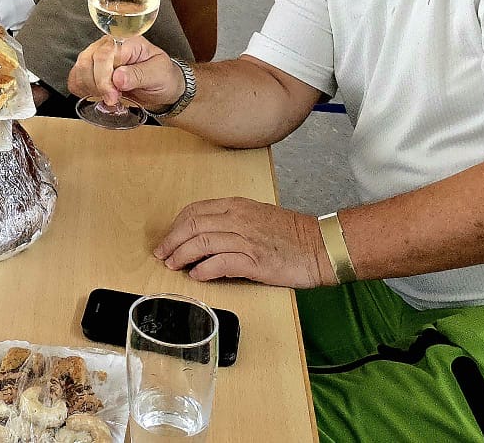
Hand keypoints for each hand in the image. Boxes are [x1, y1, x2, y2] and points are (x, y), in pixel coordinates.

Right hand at [68, 34, 179, 111]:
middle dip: (96, 86)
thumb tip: (118, 78)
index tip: (112, 97)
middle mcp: (108, 44)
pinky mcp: (90, 68)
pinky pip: (75, 77)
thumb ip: (139, 75)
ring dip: (89, 88)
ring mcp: (96, 55)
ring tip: (108, 98)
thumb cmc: (162, 76)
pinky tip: (96, 95)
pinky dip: (81, 89)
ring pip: (79, 69)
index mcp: (126, 41)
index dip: (104, 79)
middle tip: (113, 100)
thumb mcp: (158, 75)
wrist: (161, 86)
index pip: (104, 55)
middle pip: (87, 61)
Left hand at [154, 197, 329, 287]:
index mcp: (237, 206)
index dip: (175, 227)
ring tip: (174, 266)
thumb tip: (202, 236)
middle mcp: (238, 219)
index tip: (167, 240)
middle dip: (172, 241)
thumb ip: (229, 222)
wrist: (320, 246)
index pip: (194, 211)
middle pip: (192, 225)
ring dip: (182, 255)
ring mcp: (246, 239)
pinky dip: (204, 269)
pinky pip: (221, 262)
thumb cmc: (291, 235)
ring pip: (202, 242)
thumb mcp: (256, 217)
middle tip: (163, 255)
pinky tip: (197, 275)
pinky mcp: (255, 261)